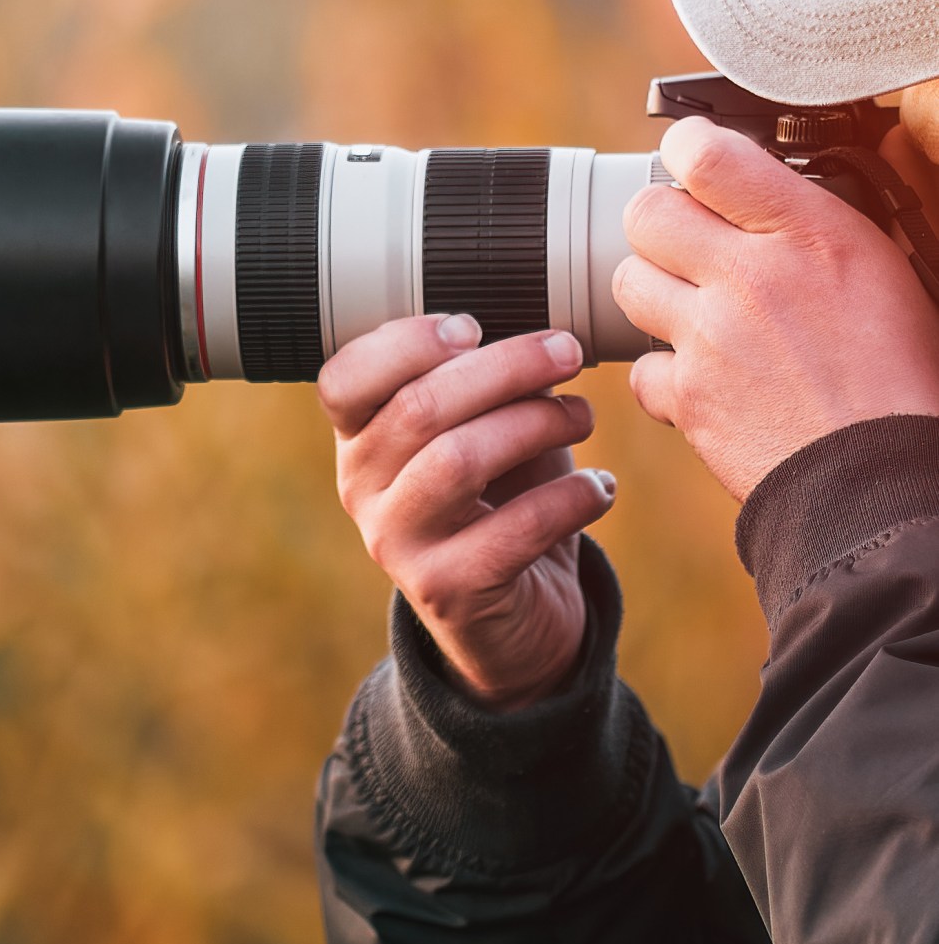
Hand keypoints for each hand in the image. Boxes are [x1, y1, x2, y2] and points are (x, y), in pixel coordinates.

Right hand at [319, 316, 611, 708]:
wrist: (511, 617)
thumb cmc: (502, 501)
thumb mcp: (486, 434)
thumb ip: (489, 388)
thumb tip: (542, 334)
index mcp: (359, 440)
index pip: (343, 380)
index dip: (402, 344)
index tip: (472, 326)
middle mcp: (361, 489)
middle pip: (418, 407)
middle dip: (504, 367)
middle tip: (567, 351)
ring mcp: (396, 542)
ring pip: (456, 461)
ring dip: (536, 424)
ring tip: (584, 415)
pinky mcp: (447, 590)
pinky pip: (513, 531)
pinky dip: (570, 499)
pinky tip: (601, 489)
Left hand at [614, 117, 938, 501]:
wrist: (889, 482)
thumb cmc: (907, 379)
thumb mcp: (893, 274)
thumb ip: (825, 224)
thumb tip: (789, 183)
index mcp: (814, 236)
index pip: (708, 155)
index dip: (689, 150)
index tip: (693, 159)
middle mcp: (752, 278)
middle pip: (645, 214)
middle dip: (662, 226)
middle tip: (693, 248)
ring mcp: (711, 338)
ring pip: (629, 283)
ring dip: (657, 295)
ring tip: (704, 315)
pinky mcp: (688, 396)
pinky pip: (641, 366)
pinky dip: (666, 376)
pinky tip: (709, 382)